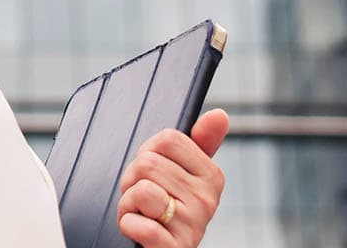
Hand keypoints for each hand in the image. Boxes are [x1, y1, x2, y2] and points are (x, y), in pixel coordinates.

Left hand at [114, 108, 228, 246]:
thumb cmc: (170, 214)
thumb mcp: (186, 178)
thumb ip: (201, 144)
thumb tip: (219, 114)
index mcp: (212, 177)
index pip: (168, 139)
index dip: (148, 153)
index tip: (153, 174)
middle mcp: (206, 200)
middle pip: (148, 163)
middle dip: (131, 181)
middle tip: (143, 200)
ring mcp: (191, 225)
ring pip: (140, 190)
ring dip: (127, 203)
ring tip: (141, 214)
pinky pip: (136, 223)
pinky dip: (128, 225)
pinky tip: (140, 231)